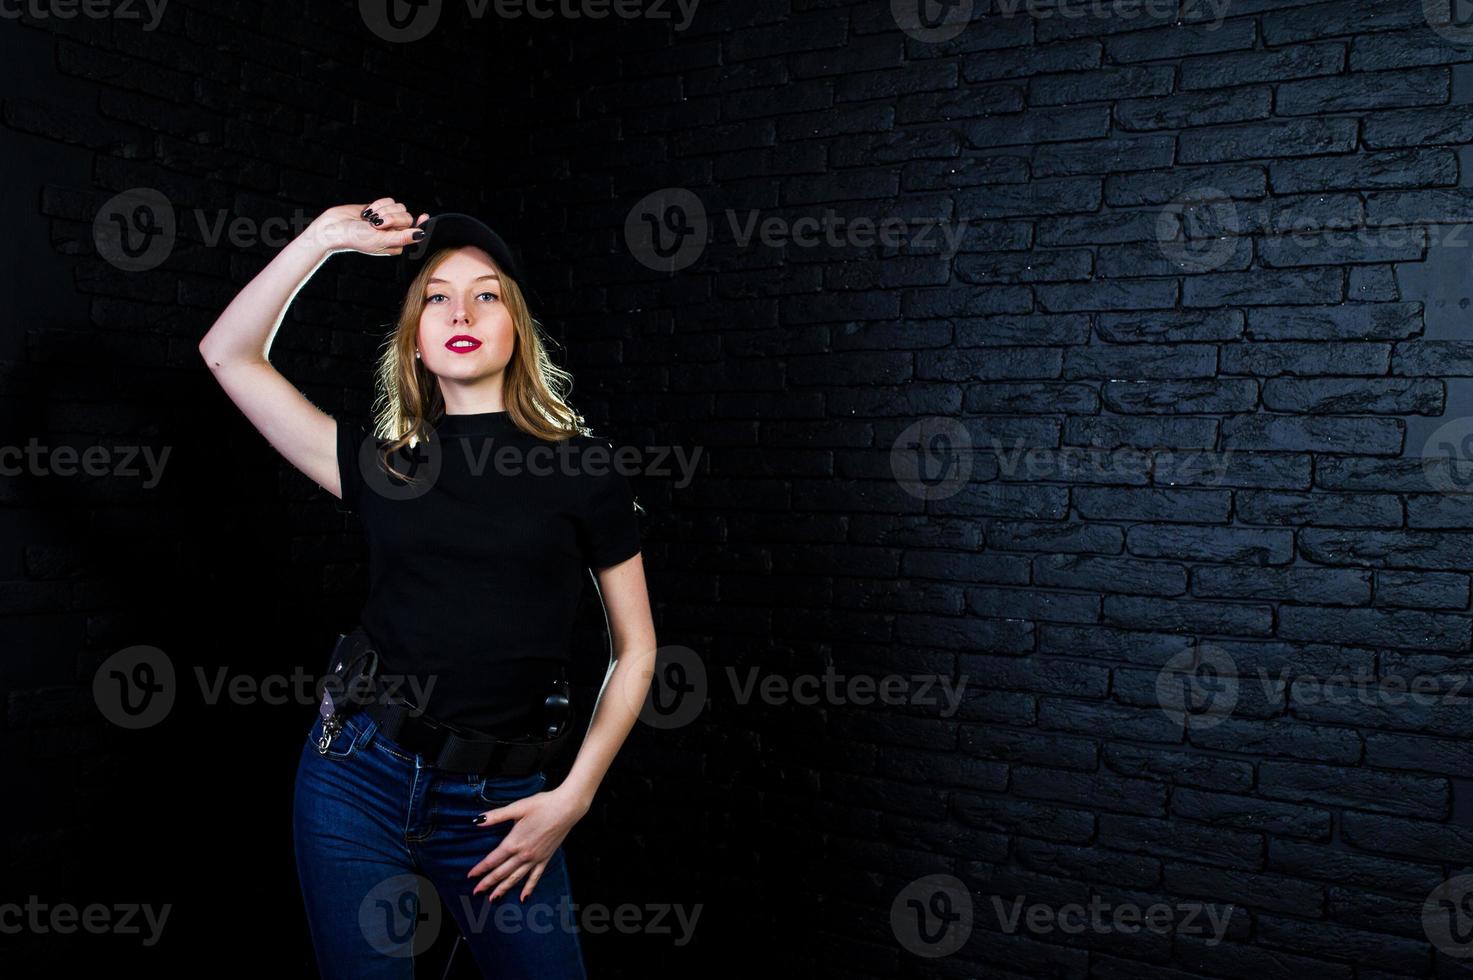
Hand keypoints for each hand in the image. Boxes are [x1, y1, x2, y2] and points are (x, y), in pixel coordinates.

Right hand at [305, 199, 428, 255]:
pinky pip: (388, 200)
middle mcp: (394, 232)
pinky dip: (378, 204)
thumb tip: (421, 235)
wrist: (333, 228)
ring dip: (383, 210)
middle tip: (377, 224)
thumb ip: (403, 238)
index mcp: (397, 244)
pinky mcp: (379, 209)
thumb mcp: (381, 240)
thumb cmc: (356, 238)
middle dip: (392, 217)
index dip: (421, 224)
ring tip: (370, 219)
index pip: (416, 232)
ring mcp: (386, 220)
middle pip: (407, 217)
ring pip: (398, 207)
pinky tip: (367, 212)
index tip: (424, 215)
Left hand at [467, 785, 589, 902]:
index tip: (470, 876)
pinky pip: (535, 877)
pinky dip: (529, 888)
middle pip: (501, 872)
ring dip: (503, 888)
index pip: (492, 860)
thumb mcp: (517, 808)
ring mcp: (535, 859)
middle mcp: (523, 854)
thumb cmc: (542, 805)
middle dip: (487, 883)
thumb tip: (478, 820)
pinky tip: (524, 898)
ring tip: (493, 898)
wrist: (566, 808)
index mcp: (514, 842)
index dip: (480, 869)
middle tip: (476, 892)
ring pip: (515, 878)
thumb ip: (496, 816)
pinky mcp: (546, 859)